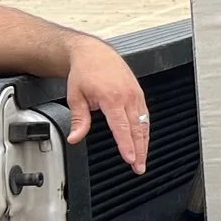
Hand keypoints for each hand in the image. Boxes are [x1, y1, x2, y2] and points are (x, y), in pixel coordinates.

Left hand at [64, 39, 149, 175]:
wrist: (94, 53)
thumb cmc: (85, 72)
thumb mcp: (76, 96)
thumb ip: (78, 119)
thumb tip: (75, 137)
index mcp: (112, 98)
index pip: (122, 127)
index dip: (127, 145)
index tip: (130, 159)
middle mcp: (127, 97)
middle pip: (137, 129)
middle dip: (139, 151)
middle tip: (139, 168)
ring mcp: (136, 95)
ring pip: (144, 124)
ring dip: (144, 143)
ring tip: (142, 159)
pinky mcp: (138, 94)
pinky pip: (145, 116)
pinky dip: (145, 130)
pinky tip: (144, 141)